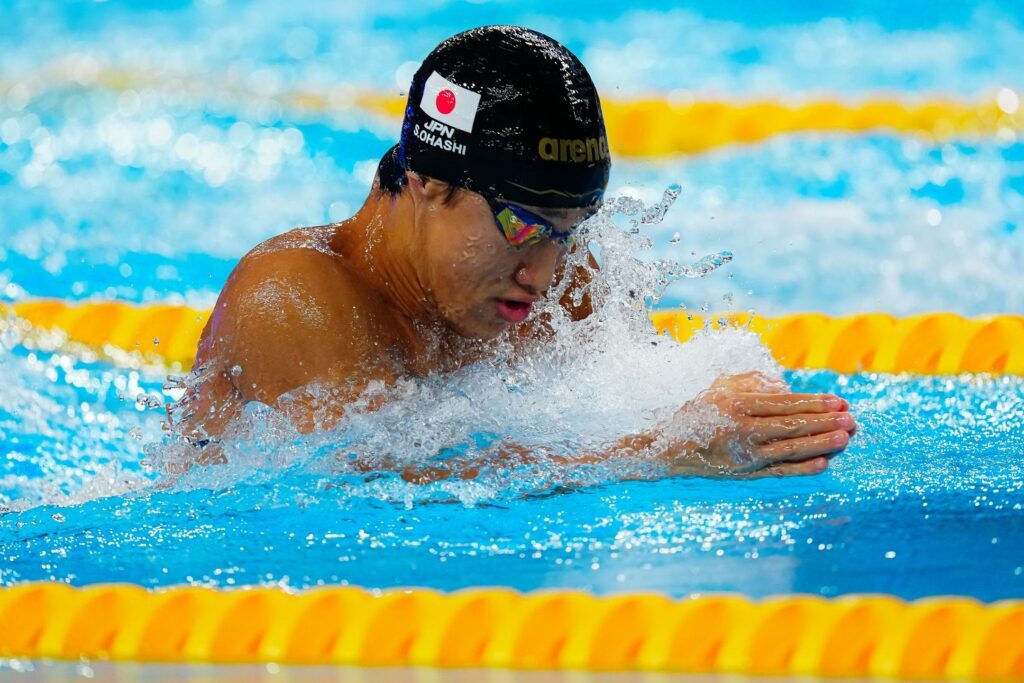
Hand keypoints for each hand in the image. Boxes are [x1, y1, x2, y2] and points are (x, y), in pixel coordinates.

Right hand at [665, 372, 855, 477]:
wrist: (669, 447)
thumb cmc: (698, 412)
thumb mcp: (720, 387)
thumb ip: (752, 381)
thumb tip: (785, 386)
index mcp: (737, 403)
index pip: (784, 403)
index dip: (814, 402)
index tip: (839, 401)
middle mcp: (742, 429)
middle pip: (792, 425)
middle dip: (825, 422)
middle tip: (852, 419)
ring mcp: (744, 454)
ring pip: (790, 448)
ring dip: (820, 444)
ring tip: (845, 438)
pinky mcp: (744, 473)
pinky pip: (778, 470)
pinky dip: (801, 468)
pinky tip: (823, 463)